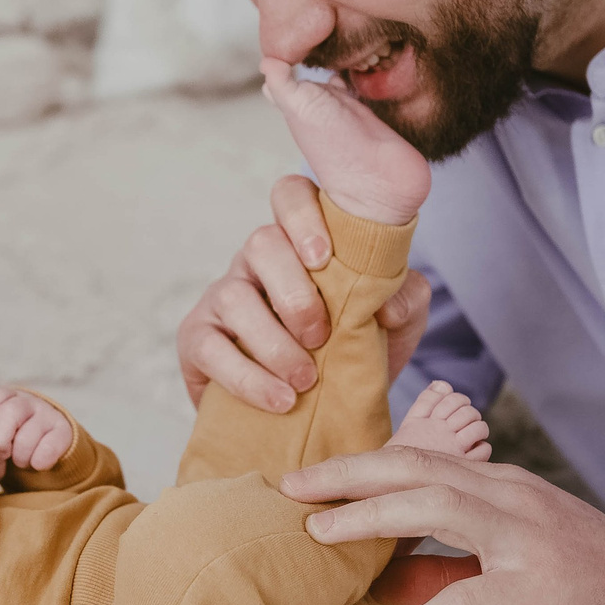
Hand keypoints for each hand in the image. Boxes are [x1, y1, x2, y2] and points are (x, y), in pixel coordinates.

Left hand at [0, 385, 73, 470]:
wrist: (46, 448)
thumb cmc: (11, 442)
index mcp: (7, 397)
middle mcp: (28, 401)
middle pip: (10, 412)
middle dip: (0, 440)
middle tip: (2, 453)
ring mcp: (47, 414)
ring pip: (27, 436)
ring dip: (20, 456)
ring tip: (20, 461)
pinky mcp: (64, 431)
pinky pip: (49, 447)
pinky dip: (38, 461)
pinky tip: (37, 464)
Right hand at [176, 175, 431, 412]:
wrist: (318, 410)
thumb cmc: (353, 350)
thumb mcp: (396, 324)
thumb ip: (407, 298)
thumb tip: (386, 305)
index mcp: (301, 241)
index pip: (290, 195)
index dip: (303, 216)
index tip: (324, 257)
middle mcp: (256, 260)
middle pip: (261, 243)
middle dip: (294, 291)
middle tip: (321, 335)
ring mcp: (222, 296)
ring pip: (234, 296)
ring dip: (273, 342)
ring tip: (305, 380)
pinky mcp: (197, 339)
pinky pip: (210, 348)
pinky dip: (248, 378)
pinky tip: (279, 400)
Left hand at [288, 446, 604, 604]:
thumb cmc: (598, 586)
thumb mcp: (517, 565)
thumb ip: (448, 567)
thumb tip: (383, 580)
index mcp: (504, 488)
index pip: (421, 459)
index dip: (360, 464)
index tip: (308, 475)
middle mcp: (512, 497)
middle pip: (417, 467)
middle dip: (348, 473)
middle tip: (290, 488)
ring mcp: (528, 538)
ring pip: (436, 506)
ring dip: (371, 517)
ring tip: (318, 535)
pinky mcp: (541, 586)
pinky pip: (467, 598)